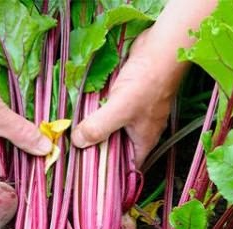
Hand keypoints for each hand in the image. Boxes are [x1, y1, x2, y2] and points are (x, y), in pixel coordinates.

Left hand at [71, 29, 174, 167]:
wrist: (161, 49)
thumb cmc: (147, 82)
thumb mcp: (119, 109)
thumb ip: (98, 127)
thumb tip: (77, 142)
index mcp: (143, 141)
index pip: (125, 168)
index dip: (108, 174)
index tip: (86, 174)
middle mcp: (139, 130)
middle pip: (114, 148)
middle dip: (96, 149)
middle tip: (71, 153)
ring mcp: (134, 113)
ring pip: (110, 128)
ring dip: (95, 128)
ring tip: (71, 134)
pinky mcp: (127, 97)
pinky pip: (109, 110)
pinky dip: (97, 111)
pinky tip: (81, 110)